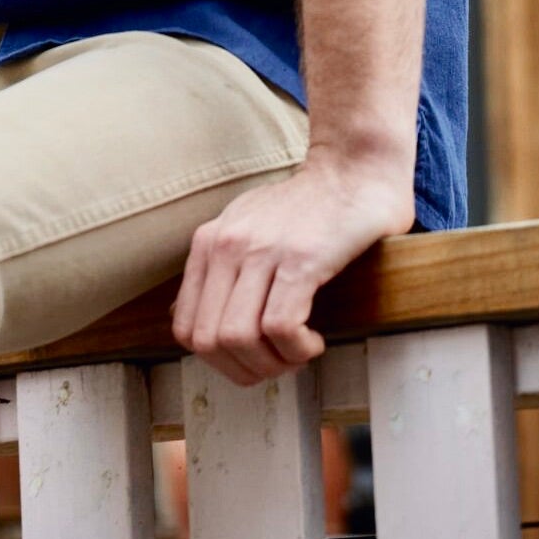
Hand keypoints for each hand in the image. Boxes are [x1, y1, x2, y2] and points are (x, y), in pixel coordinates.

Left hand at [171, 154, 413, 385]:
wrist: (354, 168)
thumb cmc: (305, 206)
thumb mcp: (244, 226)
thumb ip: (217, 267)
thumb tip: (189, 318)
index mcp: (208, 241)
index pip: (185, 328)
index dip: (218, 361)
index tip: (252, 359)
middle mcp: (226, 244)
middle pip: (208, 341)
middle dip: (245, 370)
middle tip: (279, 363)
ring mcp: (261, 250)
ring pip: (238, 338)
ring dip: (273, 363)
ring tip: (300, 350)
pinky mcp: (300, 258)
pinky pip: (280, 326)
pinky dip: (297, 349)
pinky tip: (315, 339)